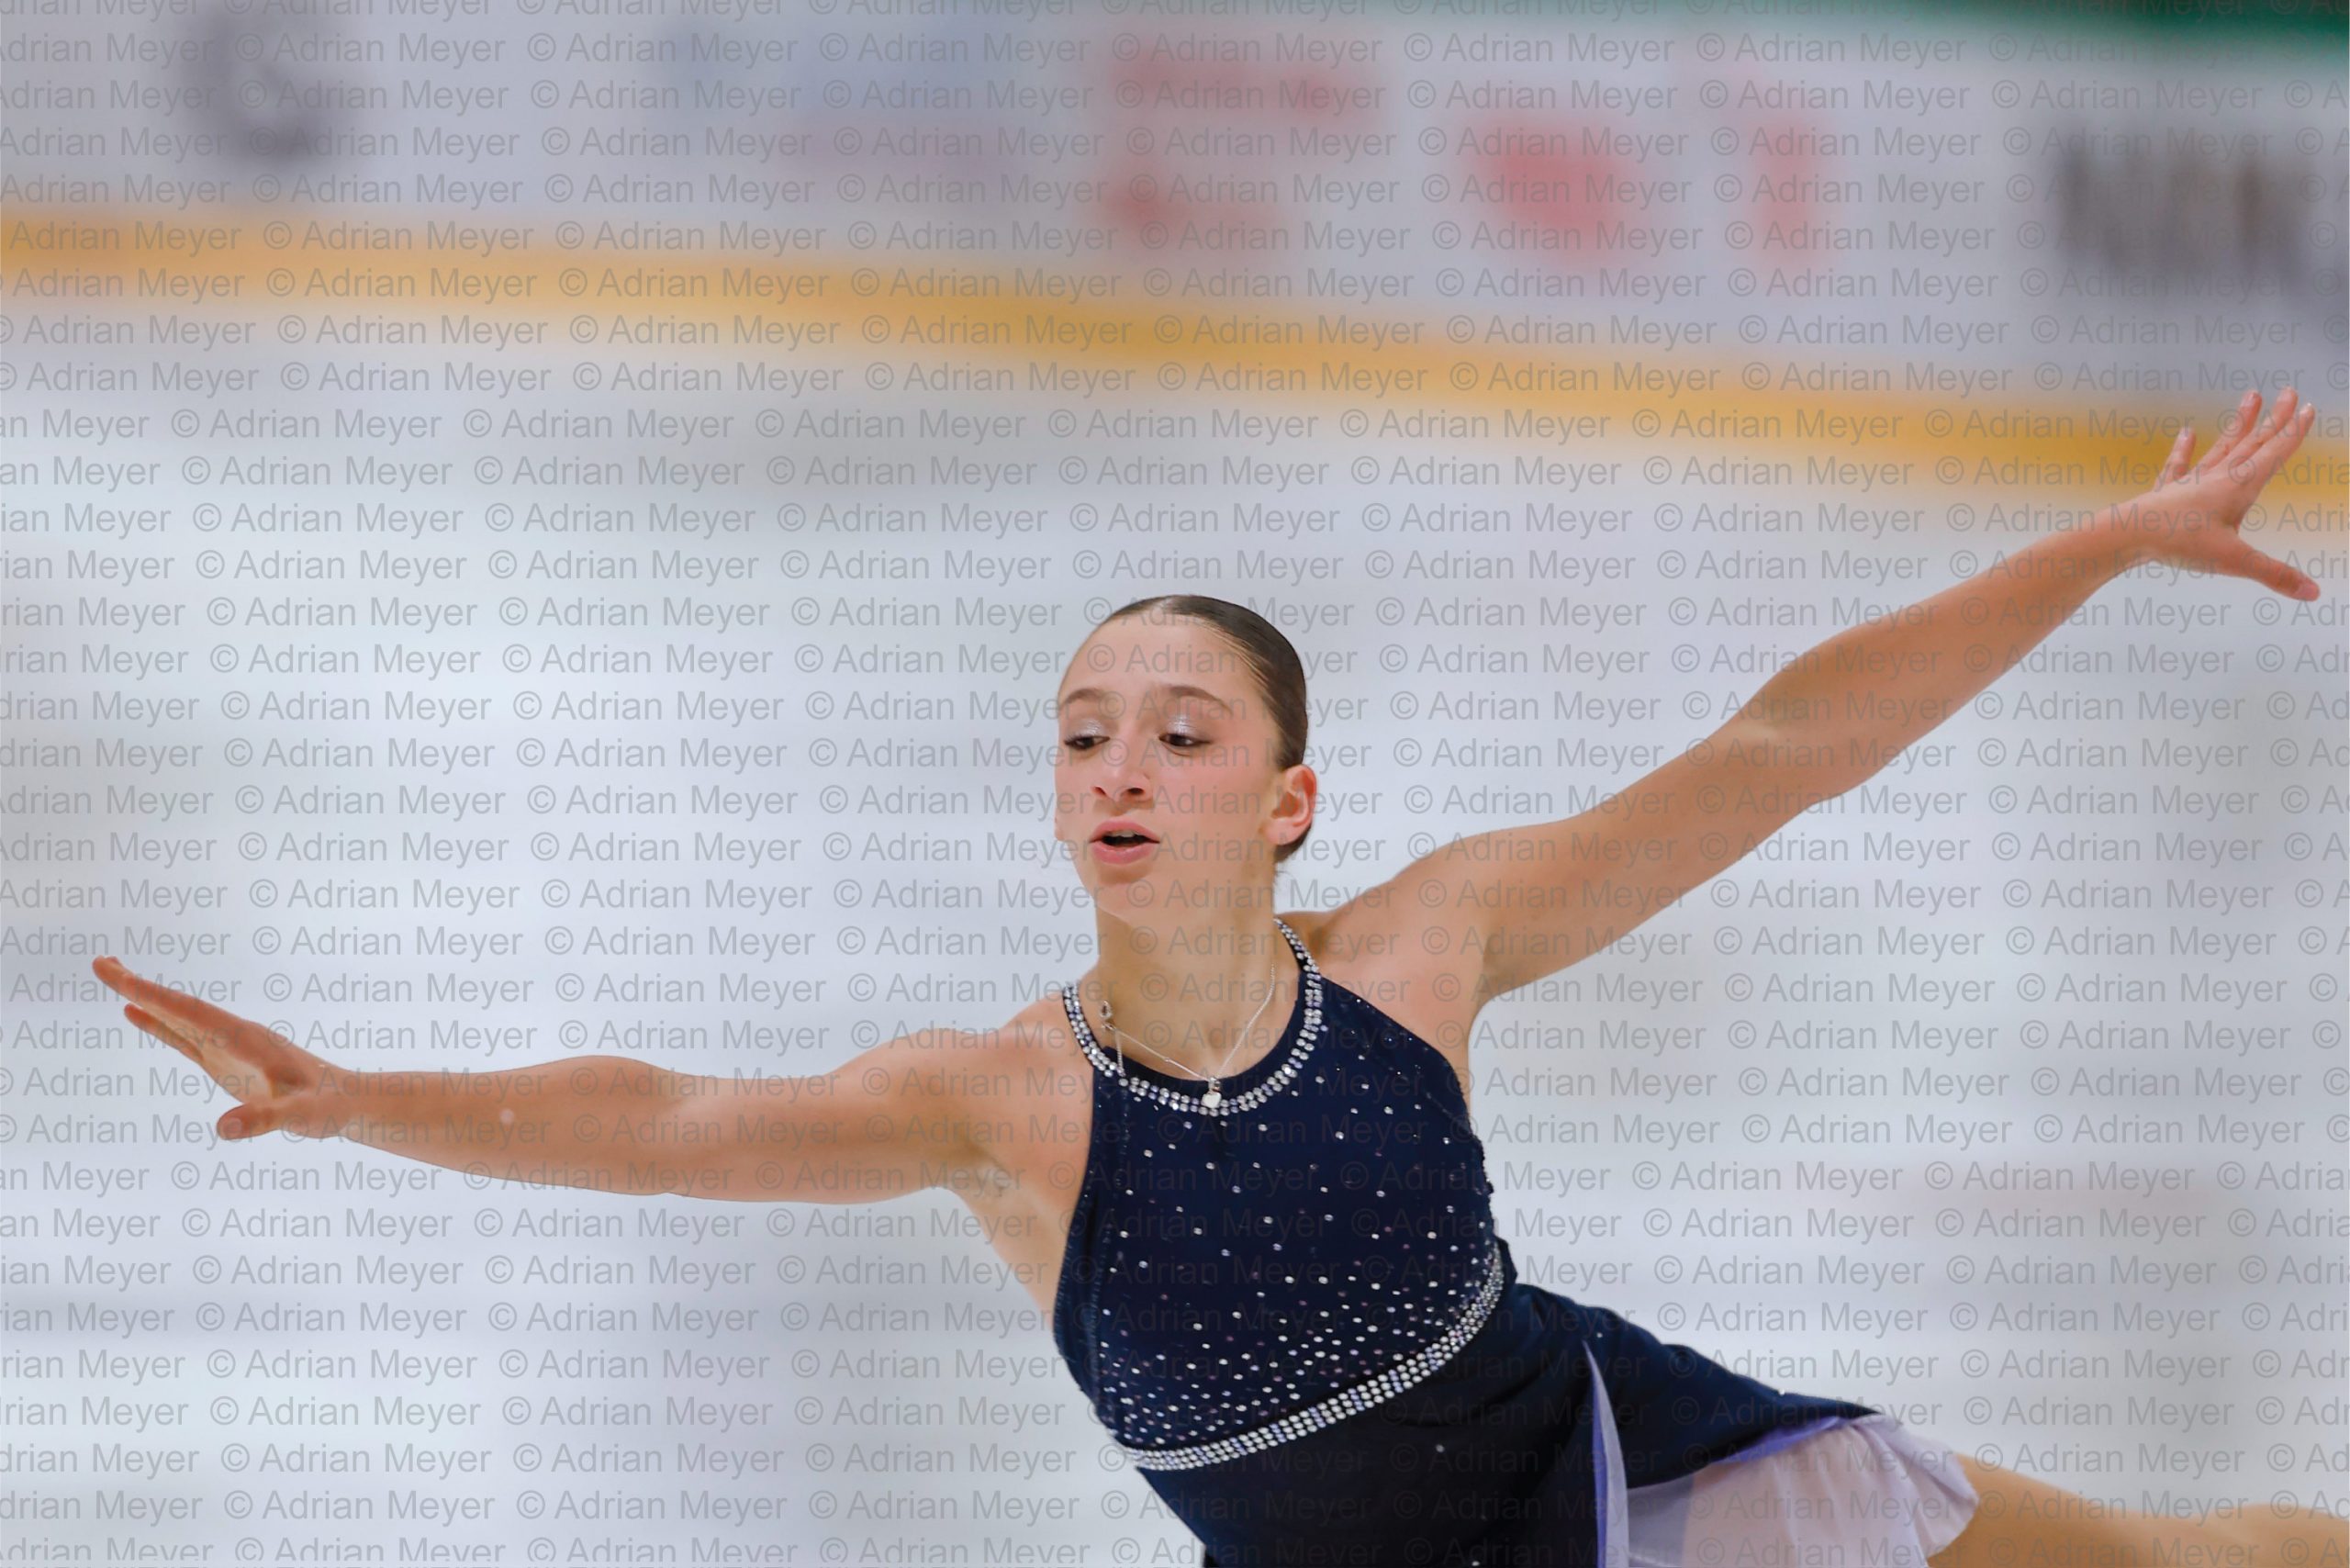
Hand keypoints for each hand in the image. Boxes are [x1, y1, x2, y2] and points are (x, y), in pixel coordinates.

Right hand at [93, 957, 359, 1140]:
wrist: (348, 1101)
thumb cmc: (327, 1107)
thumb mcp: (300, 1116)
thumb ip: (265, 1120)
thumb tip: (224, 1128)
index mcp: (245, 1038)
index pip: (190, 1012)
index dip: (153, 995)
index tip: (119, 976)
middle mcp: (233, 1034)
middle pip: (179, 1005)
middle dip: (139, 985)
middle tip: (100, 963)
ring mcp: (228, 1046)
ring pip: (179, 1016)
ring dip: (145, 997)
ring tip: (111, 976)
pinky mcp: (226, 1061)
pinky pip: (185, 1038)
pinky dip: (159, 1023)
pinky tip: (136, 1013)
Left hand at [2106, 387, 2320, 599]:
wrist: (2125, 535)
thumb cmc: (2179, 543)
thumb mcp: (2233, 561)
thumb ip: (2275, 575)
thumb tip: (2314, 593)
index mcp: (2239, 487)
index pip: (2274, 454)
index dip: (2293, 432)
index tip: (2307, 407)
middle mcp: (2217, 477)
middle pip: (2252, 443)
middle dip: (2274, 419)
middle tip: (2289, 391)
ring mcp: (2191, 482)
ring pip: (2222, 446)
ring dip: (2240, 424)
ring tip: (2251, 396)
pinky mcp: (2167, 492)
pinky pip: (2178, 466)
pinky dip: (2183, 450)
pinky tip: (2185, 432)